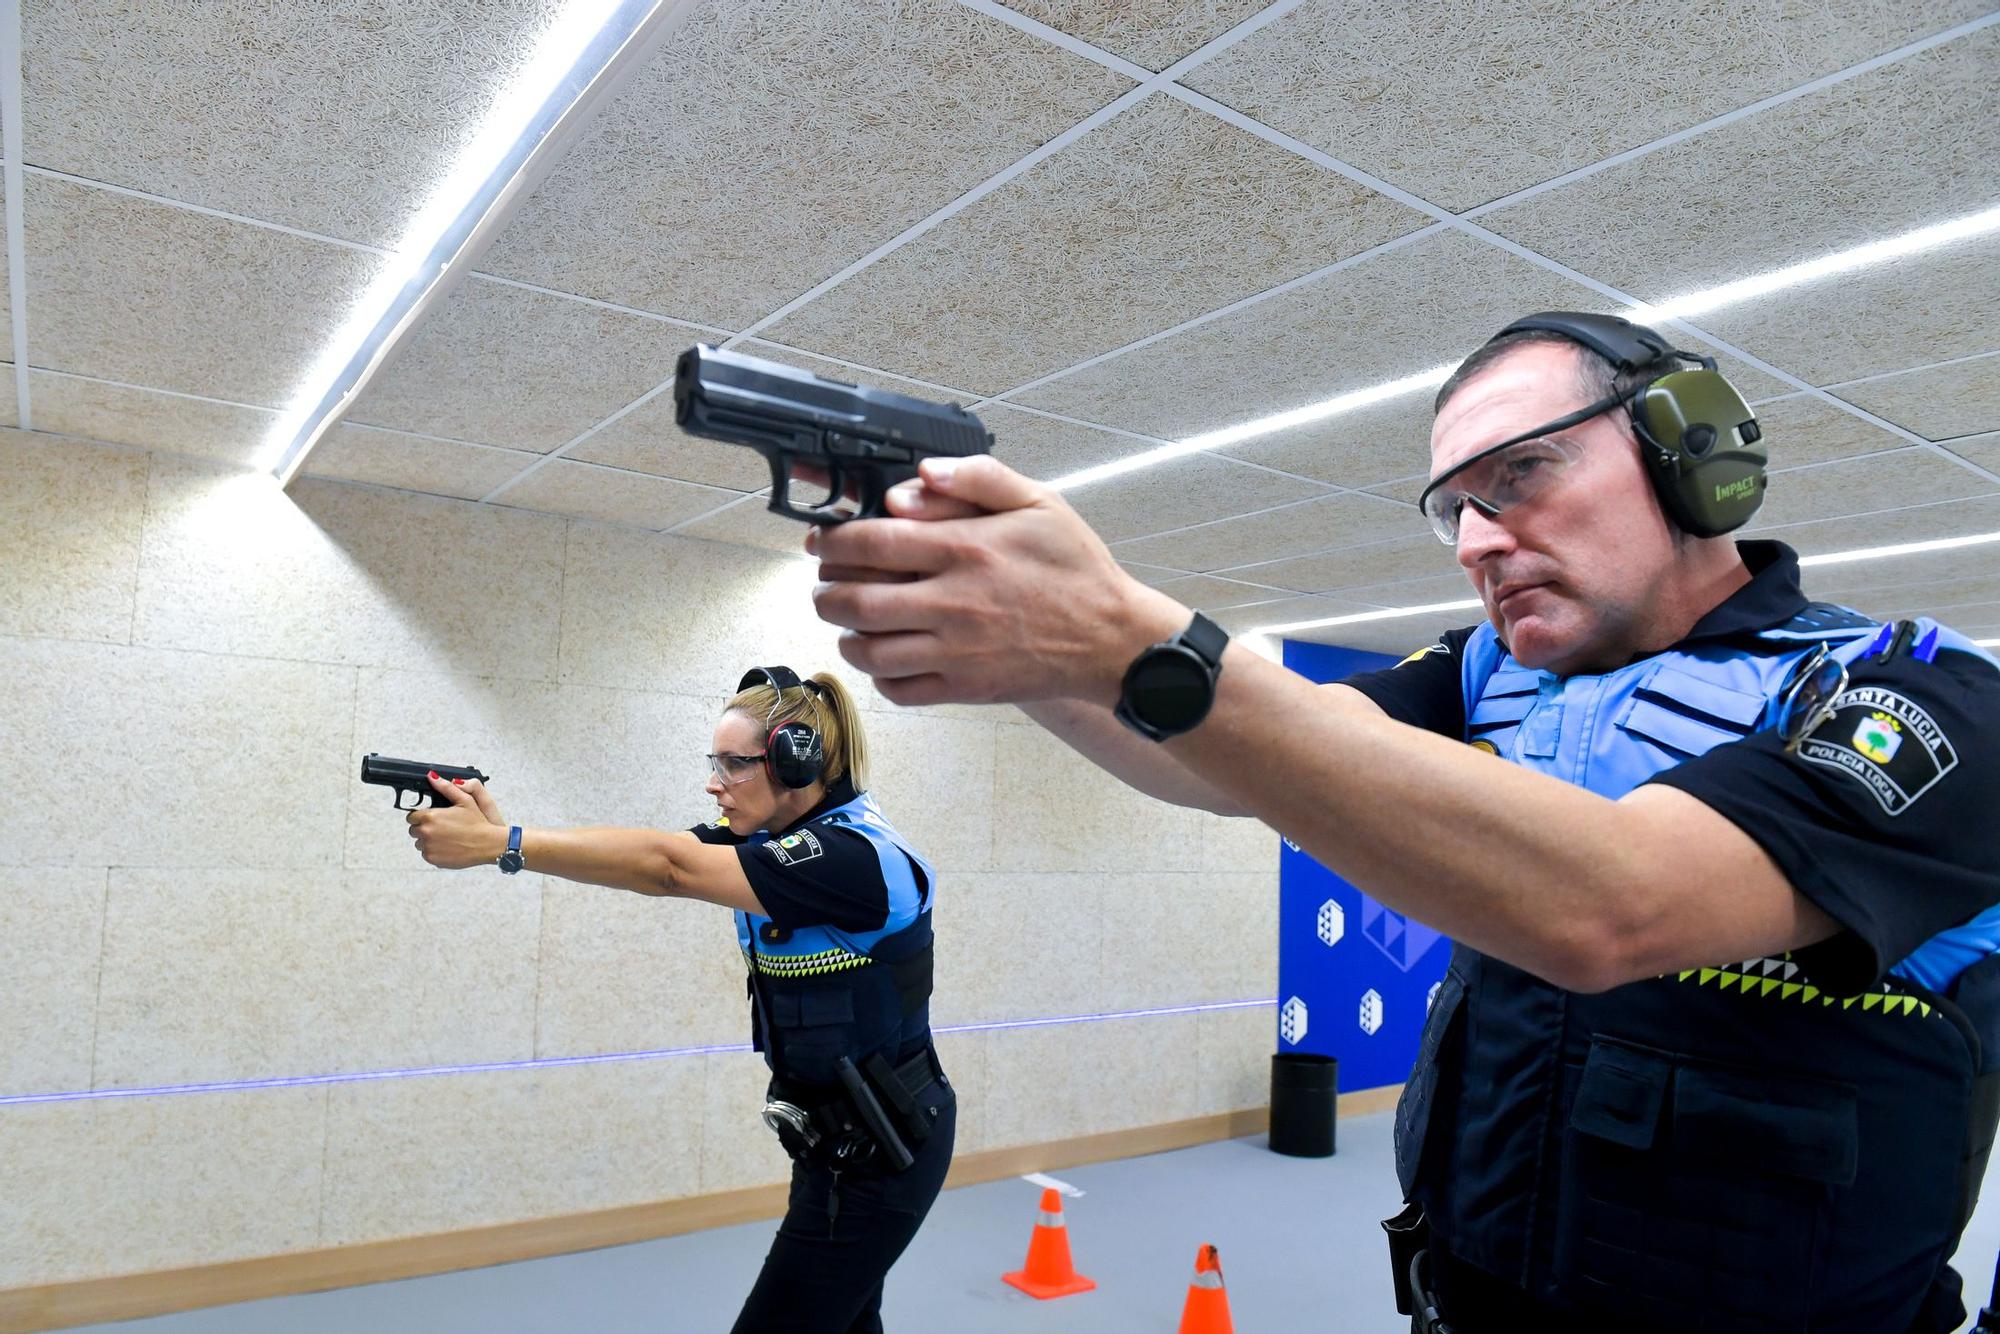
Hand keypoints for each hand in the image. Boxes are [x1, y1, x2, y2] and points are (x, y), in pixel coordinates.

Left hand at [407, 773, 508, 869]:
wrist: (487, 845)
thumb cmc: (477, 822)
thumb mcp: (465, 800)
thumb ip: (446, 788)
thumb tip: (432, 777)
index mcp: (430, 817)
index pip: (411, 816)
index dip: (422, 816)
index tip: (433, 817)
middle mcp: (426, 832)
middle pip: (414, 830)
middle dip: (424, 828)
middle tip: (442, 827)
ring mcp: (428, 847)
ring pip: (419, 843)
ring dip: (428, 840)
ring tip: (446, 837)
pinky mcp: (433, 859)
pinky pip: (426, 854)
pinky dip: (434, 851)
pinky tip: (448, 846)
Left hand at [806, 456, 1187, 706]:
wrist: (1113, 639)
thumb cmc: (1076, 570)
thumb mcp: (1041, 503)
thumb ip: (980, 478)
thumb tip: (923, 473)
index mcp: (966, 550)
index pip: (873, 542)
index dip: (834, 542)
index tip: (823, 541)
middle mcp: (953, 602)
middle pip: (856, 601)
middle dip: (826, 591)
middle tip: (825, 584)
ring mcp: (956, 650)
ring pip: (869, 650)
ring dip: (845, 635)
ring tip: (848, 622)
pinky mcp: (965, 687)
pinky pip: (900, 689)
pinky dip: (878, 675)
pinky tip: (884, 658)